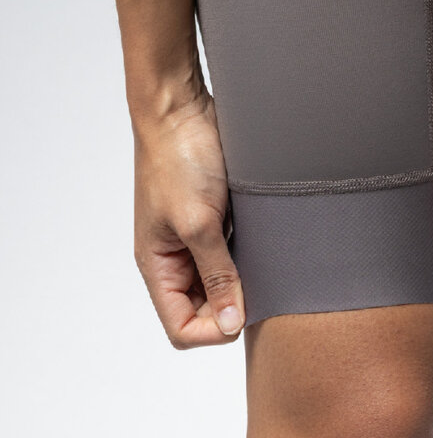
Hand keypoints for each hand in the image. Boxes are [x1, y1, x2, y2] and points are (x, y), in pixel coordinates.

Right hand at [132, 88, 245, 346]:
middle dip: (235, 304)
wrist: (181, 108)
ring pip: (224, 279)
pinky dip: (252, 251)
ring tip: (268, 259)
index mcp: (158, 266)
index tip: (245, 309)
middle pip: (205, 309)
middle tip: (265, 283)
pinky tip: (269, 239)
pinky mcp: (217, 215)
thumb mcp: (199, 222)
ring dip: (247, 276)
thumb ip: (217, 273)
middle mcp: (175, 257)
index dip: (214, 330)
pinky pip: (236, 250)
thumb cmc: (178, 159)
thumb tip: (230, 324)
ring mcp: (196, 236)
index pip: (181, 327)